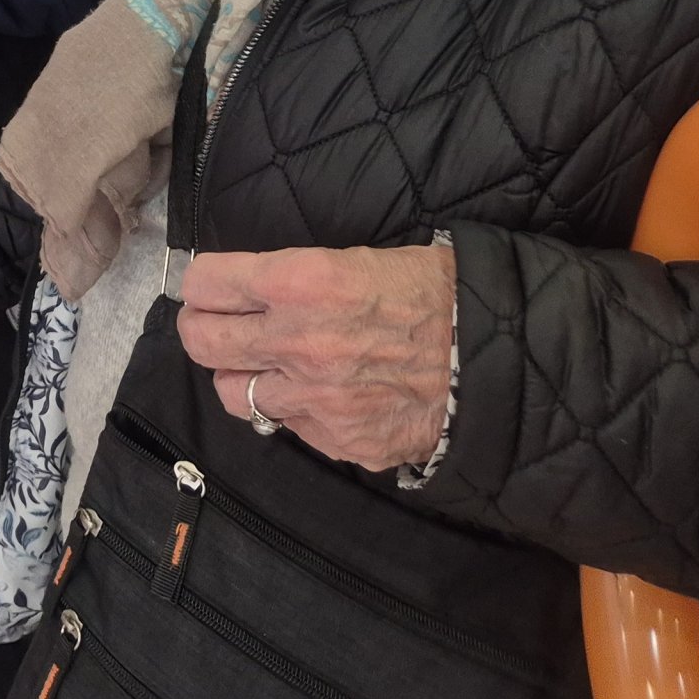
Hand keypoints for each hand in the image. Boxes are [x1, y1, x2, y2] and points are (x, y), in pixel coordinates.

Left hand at [177, 243, 456, 472]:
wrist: (495, 358)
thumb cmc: (431, 293)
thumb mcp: (357, 260)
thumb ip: (294, 277)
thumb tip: (249, 287)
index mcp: (299, 284)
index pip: (205, 283)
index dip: (203, 283)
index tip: (210, 287)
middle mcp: (296, 343)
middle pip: (202, 341)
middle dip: (202, 328)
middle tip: (214, 324)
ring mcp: (313, 398)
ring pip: (232, 392)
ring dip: (242, 376)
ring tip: (264, 364)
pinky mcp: (337, 439)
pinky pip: (288, 425)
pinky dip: (293, 409)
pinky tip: (319, 392)